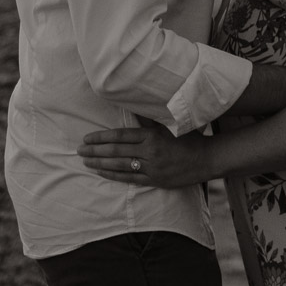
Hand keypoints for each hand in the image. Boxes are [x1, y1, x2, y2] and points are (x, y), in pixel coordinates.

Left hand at [79, 126, 211, 187]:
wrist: (206, 159)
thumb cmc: (188, 138)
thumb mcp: (170, 124)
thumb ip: (150, 117)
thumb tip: (133, 105)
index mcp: (152, 135)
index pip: (121, 136)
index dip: (102, 138)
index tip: (87, 138)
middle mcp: (150, 152)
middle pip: (116, 152)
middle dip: (95, 151)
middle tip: (79, 150)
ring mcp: (152, 168)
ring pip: (120, 166)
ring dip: (100, 164)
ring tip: (86, 161)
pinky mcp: (155, 180)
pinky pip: (130, 179)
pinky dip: (114, 175)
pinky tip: (102, 173)